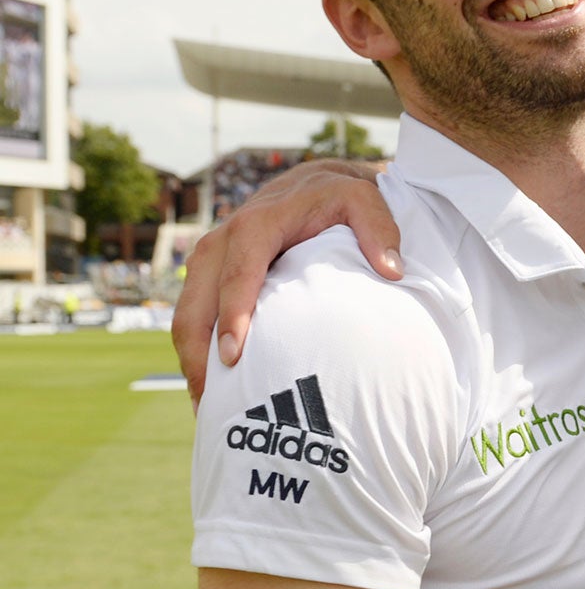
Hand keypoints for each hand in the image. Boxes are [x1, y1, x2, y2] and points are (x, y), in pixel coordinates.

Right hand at [172, 160, 397, 403]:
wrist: (314, 182)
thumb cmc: (339, 196)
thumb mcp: (363, 201)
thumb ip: (379, 230)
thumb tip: (392, 270)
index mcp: (256, 226)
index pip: (237, 276)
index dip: (232, 317)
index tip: (234, 358)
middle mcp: (223, 241)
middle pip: (196, 303)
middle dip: (198, 352)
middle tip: (212, 400)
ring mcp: (211, 258)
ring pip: (186, 313)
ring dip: (191, 358)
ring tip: (207, 406)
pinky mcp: (211, 273)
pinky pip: (193, 313)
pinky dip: (196, 348)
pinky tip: (212, 386)